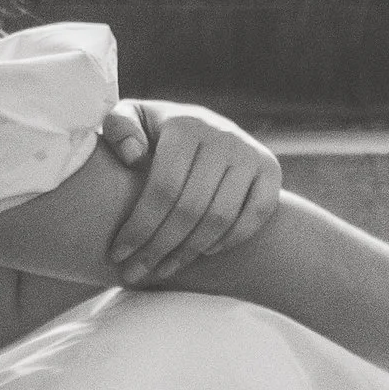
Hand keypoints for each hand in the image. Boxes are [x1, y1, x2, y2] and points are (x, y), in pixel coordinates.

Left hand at [99, 99, 284, 287]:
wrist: (202, 125)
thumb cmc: (155, 132)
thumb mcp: (131, 117)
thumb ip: (119, 127)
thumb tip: (133, 156)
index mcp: (184, 126)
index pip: (162, 189)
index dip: (139, 227)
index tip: (117, 254)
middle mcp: (222, 136)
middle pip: (190, 209)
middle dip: (159, 248)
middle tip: (136, 272)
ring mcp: (250, 153)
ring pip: (220, 218)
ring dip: (190, 252)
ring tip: (164, 268)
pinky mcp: (271, 169)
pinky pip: (255, 216)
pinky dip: (230, 240)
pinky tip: (204, 252)